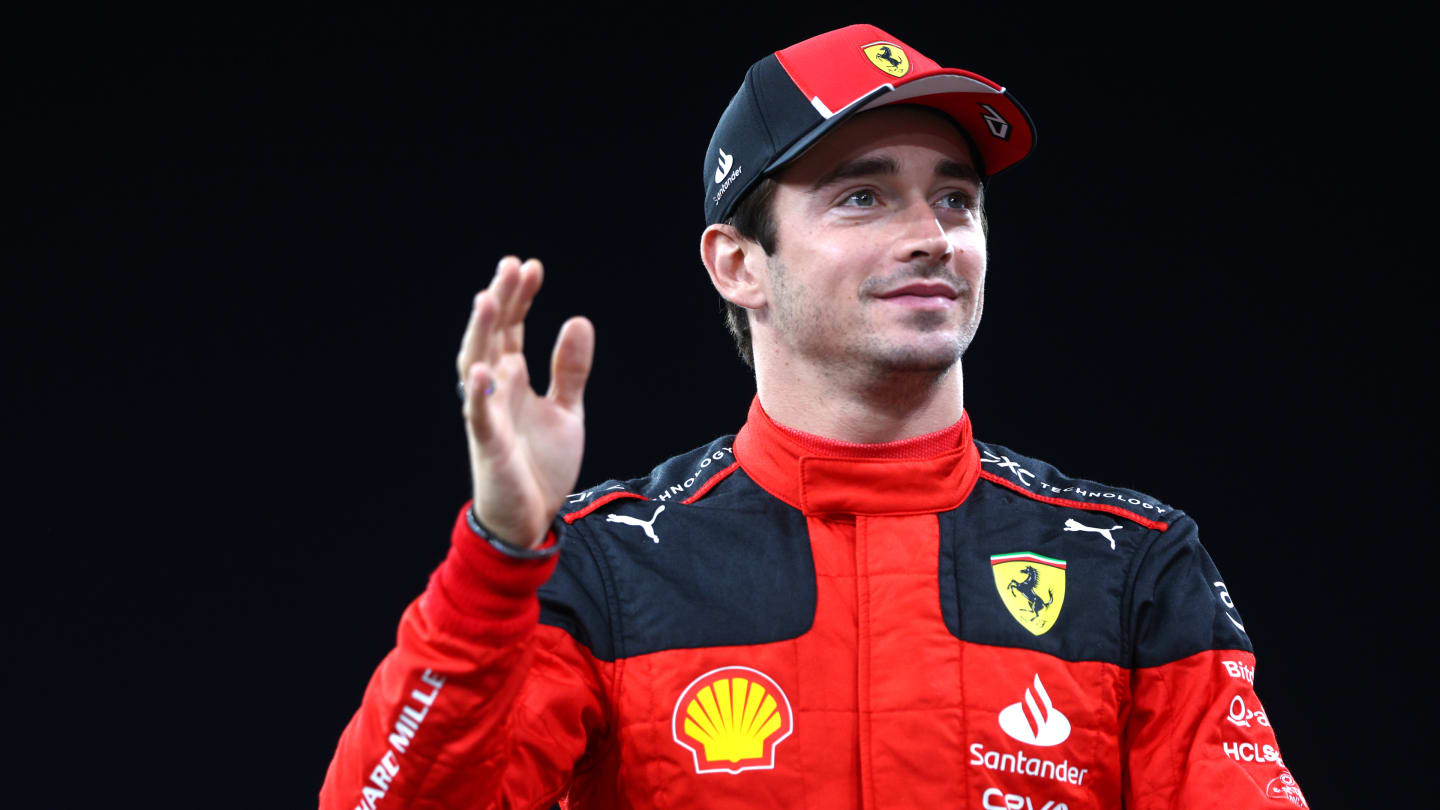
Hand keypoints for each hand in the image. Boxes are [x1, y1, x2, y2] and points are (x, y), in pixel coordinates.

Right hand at [458, 257, 594, 548]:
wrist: (529, 518)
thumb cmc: (541, 464)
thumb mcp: (566, 410)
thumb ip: (571, 369)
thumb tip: (578, 320)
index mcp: (513, 379)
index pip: (512, 328)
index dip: (520, 297)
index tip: (531, 267)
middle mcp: (496, 390)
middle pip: (493, 336)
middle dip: (501, 301)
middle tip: (511, 265)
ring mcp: (488, 415)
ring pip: (477, 365)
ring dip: (481, 333)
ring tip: (489, 299)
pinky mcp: (488, 445)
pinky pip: (479, 416)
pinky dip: (478, 393)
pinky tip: (484, 369)